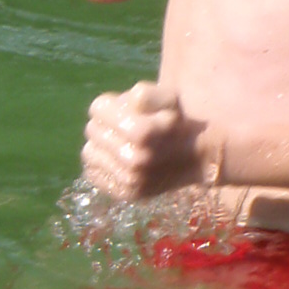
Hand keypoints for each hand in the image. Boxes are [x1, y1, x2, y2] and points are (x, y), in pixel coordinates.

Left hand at [82, 81, 211, 201]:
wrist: (199, 159)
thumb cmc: (179, 122)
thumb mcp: (169, 98)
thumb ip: (144, 94)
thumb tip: (120, 104)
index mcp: (141, 132)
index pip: (98, 109)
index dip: (106, 104)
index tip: (116, 105)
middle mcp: (133, 159)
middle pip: (92, 129)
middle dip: (104, 122)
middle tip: (121, 125)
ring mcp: (128, 180)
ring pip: (89, 152)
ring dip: (100, 143)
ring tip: (120, 141)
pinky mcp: (124, 193)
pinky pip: (92, 173)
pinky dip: (101, 163)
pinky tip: (118, 159)